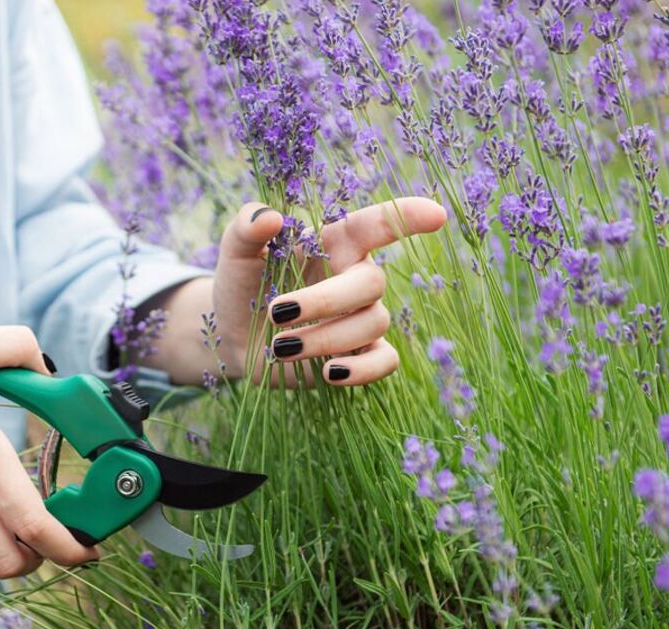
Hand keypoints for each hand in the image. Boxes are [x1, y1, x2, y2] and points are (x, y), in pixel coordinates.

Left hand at [210, 198, 446, 385]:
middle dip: (325, 300)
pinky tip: (330, 373)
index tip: (436, 215)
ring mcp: (360, 317)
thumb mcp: (235, 252)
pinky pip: (384, 361)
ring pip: (372, 322)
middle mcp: (355, 277)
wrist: (233, 335)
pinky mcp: (358, 354)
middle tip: (276, 312)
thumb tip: (267, 217)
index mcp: (334, 243)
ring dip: (324, 337)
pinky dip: (362, 370)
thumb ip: (245, 228)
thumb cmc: (242, 284)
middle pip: (371, 282)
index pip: (376, 224)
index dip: (407, 217)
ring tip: (280, 346)